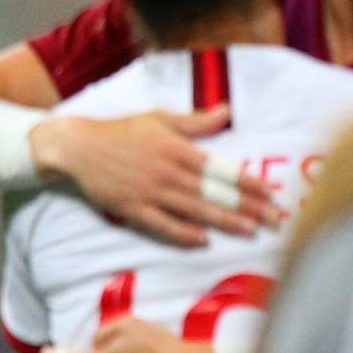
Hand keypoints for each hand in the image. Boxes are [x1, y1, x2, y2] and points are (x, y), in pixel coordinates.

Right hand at [32, 107, 281, 246]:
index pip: (222, 170)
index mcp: (177, 150)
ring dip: (225, 222)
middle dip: (248, 207)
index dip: (249, 183)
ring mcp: (150, 192)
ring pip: (195, 211)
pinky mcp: (133, 209)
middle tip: (275, 219)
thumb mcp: (160, 119)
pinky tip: (204, 240)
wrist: (77, 146)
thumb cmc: (123, 131)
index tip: (272, 193)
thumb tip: (227, 112)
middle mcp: (167, 172)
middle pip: (215, 193)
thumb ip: (196, 121)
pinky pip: (162, 225)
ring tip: (251, 231)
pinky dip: (183, 233)